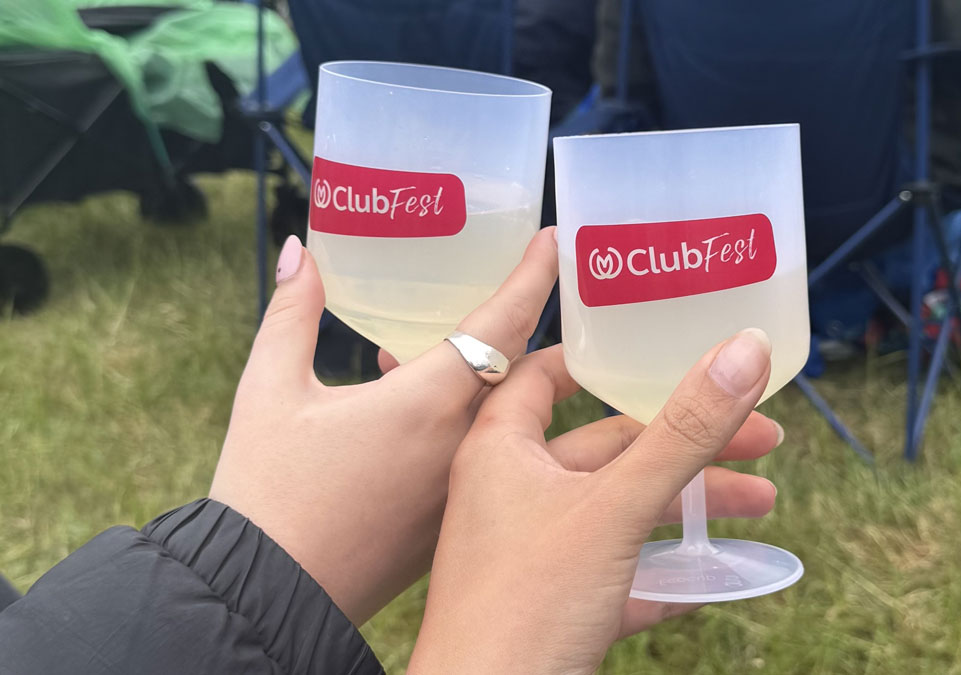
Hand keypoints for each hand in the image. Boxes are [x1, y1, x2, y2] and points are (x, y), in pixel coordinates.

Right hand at [208, 228, 557, 625]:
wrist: (267, 596)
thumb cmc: (266, 491)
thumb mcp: (268, 390)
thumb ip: (293, 313)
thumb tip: (303, 251)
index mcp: (428, 402)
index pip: (503, 324)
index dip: (532, 277)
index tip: (553, 243)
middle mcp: (464, 446)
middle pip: (531, 380)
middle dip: (557, 348)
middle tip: (567, 315)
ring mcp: (466, 493)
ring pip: (521, 430)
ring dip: (529, 394)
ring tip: (519, 362)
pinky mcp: (454, 528)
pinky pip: (497, 470)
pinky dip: (494, 434)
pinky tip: (452, 416)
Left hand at [411, 330, 777, 673]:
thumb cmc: (524, 606)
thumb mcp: (615, 509)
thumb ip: (681, 434)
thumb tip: (744, 348)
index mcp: (503, 449)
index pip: (541, 373)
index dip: (597, 357)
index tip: (655, 346)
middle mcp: (512, 492)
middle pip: (609, 447)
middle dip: (686, 443)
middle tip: (761, 438)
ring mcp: (532, 552)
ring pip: (620, 510)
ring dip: (688, 504)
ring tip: (763, 504)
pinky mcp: (552, 605)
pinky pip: (618, 573)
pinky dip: (664, 570)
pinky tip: (714, 574)